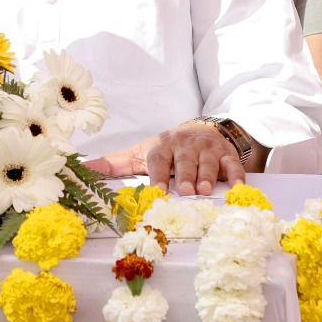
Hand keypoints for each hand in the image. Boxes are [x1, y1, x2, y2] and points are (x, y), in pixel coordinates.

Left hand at [85, 122, 246, 195]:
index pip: (158, 159)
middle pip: (185, 160)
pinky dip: (236, 174)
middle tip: (186, 191)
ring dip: (208, 175)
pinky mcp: (227, 153)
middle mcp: (185, 145)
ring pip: (209, 161)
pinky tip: (237, 187)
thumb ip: (114, 164)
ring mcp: (207, 148)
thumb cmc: (165, 150)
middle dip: (185, 175)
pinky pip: (233, 164)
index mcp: (162, 146)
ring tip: (206, 190)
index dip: (158, 174)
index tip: (157, 190)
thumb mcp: (139, 154)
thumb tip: (84, 169)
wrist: (199, 130)